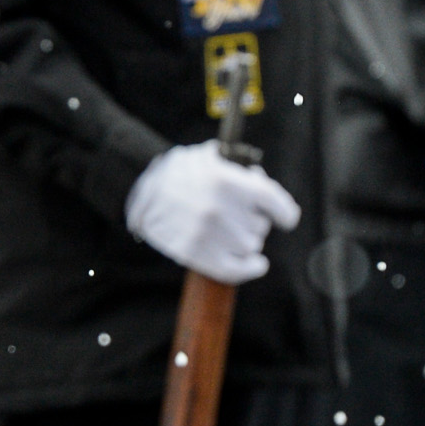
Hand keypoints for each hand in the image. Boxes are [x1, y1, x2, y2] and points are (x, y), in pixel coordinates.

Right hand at [124, 143, 303, 285]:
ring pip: (250, 246)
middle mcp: (219, 209)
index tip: (285, 218)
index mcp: (226, 181)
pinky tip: (257, 264)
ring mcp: (207, 235)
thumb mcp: (210, 156)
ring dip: (246, 240)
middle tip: (239, 214)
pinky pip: (235, 269)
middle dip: (254, 220)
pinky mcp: (194, 253)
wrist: (139, 188)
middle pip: (260, 226)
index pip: (273, 202)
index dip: (284, 212)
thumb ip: (239, 168)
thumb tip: (261, 182)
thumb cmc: (177, 170)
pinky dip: (250, 268)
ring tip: (231, 230)